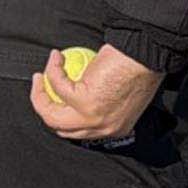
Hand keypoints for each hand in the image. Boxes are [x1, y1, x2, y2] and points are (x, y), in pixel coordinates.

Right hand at [30, 45, 158, 141]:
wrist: (147, 55)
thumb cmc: (140, 65)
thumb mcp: (124, 93)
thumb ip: (106, 101)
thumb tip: (86, 93)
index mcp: (114, 128)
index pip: (80, 131)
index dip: (62, 115)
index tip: (55, 98)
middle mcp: (103, 129)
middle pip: (60, 128)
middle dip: (44, 108)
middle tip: (42, 86)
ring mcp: (91, 118)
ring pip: (51, 115)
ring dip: (40, 95)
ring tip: (40, 77)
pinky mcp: (83, 101)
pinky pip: (57, 84)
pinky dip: (53, 68)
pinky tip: (56, 57)